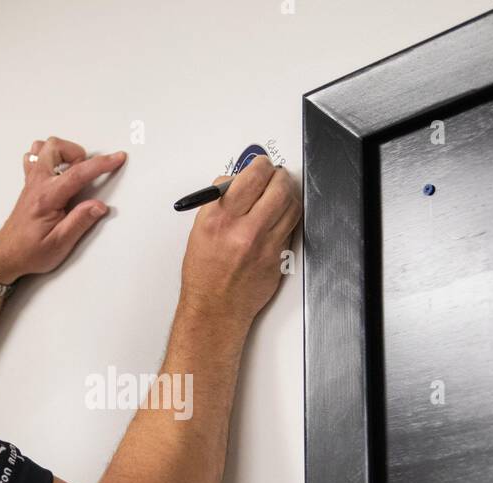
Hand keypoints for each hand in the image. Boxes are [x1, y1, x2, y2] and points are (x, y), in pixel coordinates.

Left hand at [0, 137, 125, 284]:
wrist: (6, 255)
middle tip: (88, 171)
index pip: (77, 173)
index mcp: (47, 198)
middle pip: (55, 147)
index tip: (117, 158)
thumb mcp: (59, 244)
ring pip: (43, 148)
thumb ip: (80, 222)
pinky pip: (36, 157)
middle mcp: (37, 184)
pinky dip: (50, 157)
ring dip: (63, 152)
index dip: (100, 164)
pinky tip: (59, 171)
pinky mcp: (30, 184)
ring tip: (74, 170)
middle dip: (78, 153)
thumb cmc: (30, 252)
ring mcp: (31, 182)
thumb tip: (99, 206)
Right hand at [179, 157, 300, 328]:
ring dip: (288, 193)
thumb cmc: (204, 274)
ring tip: (280, 192)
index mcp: (219, 219)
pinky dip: (288, 216)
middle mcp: (243, 230)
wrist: (215, 308)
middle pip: (278, 187)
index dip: (261, 165)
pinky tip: (280, 215)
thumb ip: (220, 202)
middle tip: (276, 175)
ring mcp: (265, 245)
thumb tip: (235, 182)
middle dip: (279, 175)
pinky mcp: (278, 257)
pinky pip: (291, 227)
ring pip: (291, 205)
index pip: (251, 177)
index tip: (261, 165)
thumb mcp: (200, 230)